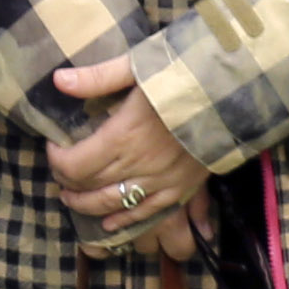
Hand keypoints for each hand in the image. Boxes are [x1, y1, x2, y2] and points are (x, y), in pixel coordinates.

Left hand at [45, 58, 201, 256]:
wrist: (234, 91)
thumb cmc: (185, 73)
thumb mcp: (139, 66)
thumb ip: (97, 77)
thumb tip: (58, 80)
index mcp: (123, 135)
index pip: (75, 163)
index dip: (57, 159)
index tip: (54, 146)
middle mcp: (138, 164)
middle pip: (89, 185)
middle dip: (67, 180)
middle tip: (59, 172)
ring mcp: (161, 180)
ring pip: (112, 204)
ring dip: (87, 204)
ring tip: (72, 198)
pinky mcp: (181, 188)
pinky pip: (147, 213)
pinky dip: (124, 220)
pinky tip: (109, 222)